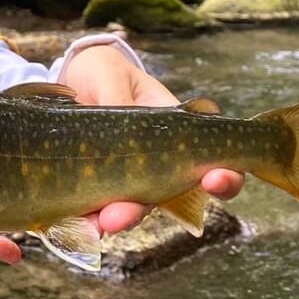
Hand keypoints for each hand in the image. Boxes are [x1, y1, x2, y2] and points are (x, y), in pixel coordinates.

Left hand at [61, 44, 244, 233]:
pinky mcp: (99, 188)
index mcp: (179, 133)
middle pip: (173, 198)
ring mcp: (131, 179)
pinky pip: (100, 210)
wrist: (73, 81)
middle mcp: (161, 164)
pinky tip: (84, 225)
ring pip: (136, 209)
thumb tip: (121, 108)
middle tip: (132, 211)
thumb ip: (119, 97)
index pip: (217, 163)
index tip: (214, 180)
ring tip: (104, 223)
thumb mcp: (113, 78)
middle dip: (153, 208)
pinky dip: (92, 220)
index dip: (225, 178)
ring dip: (121, 219)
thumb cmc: (104, 74)